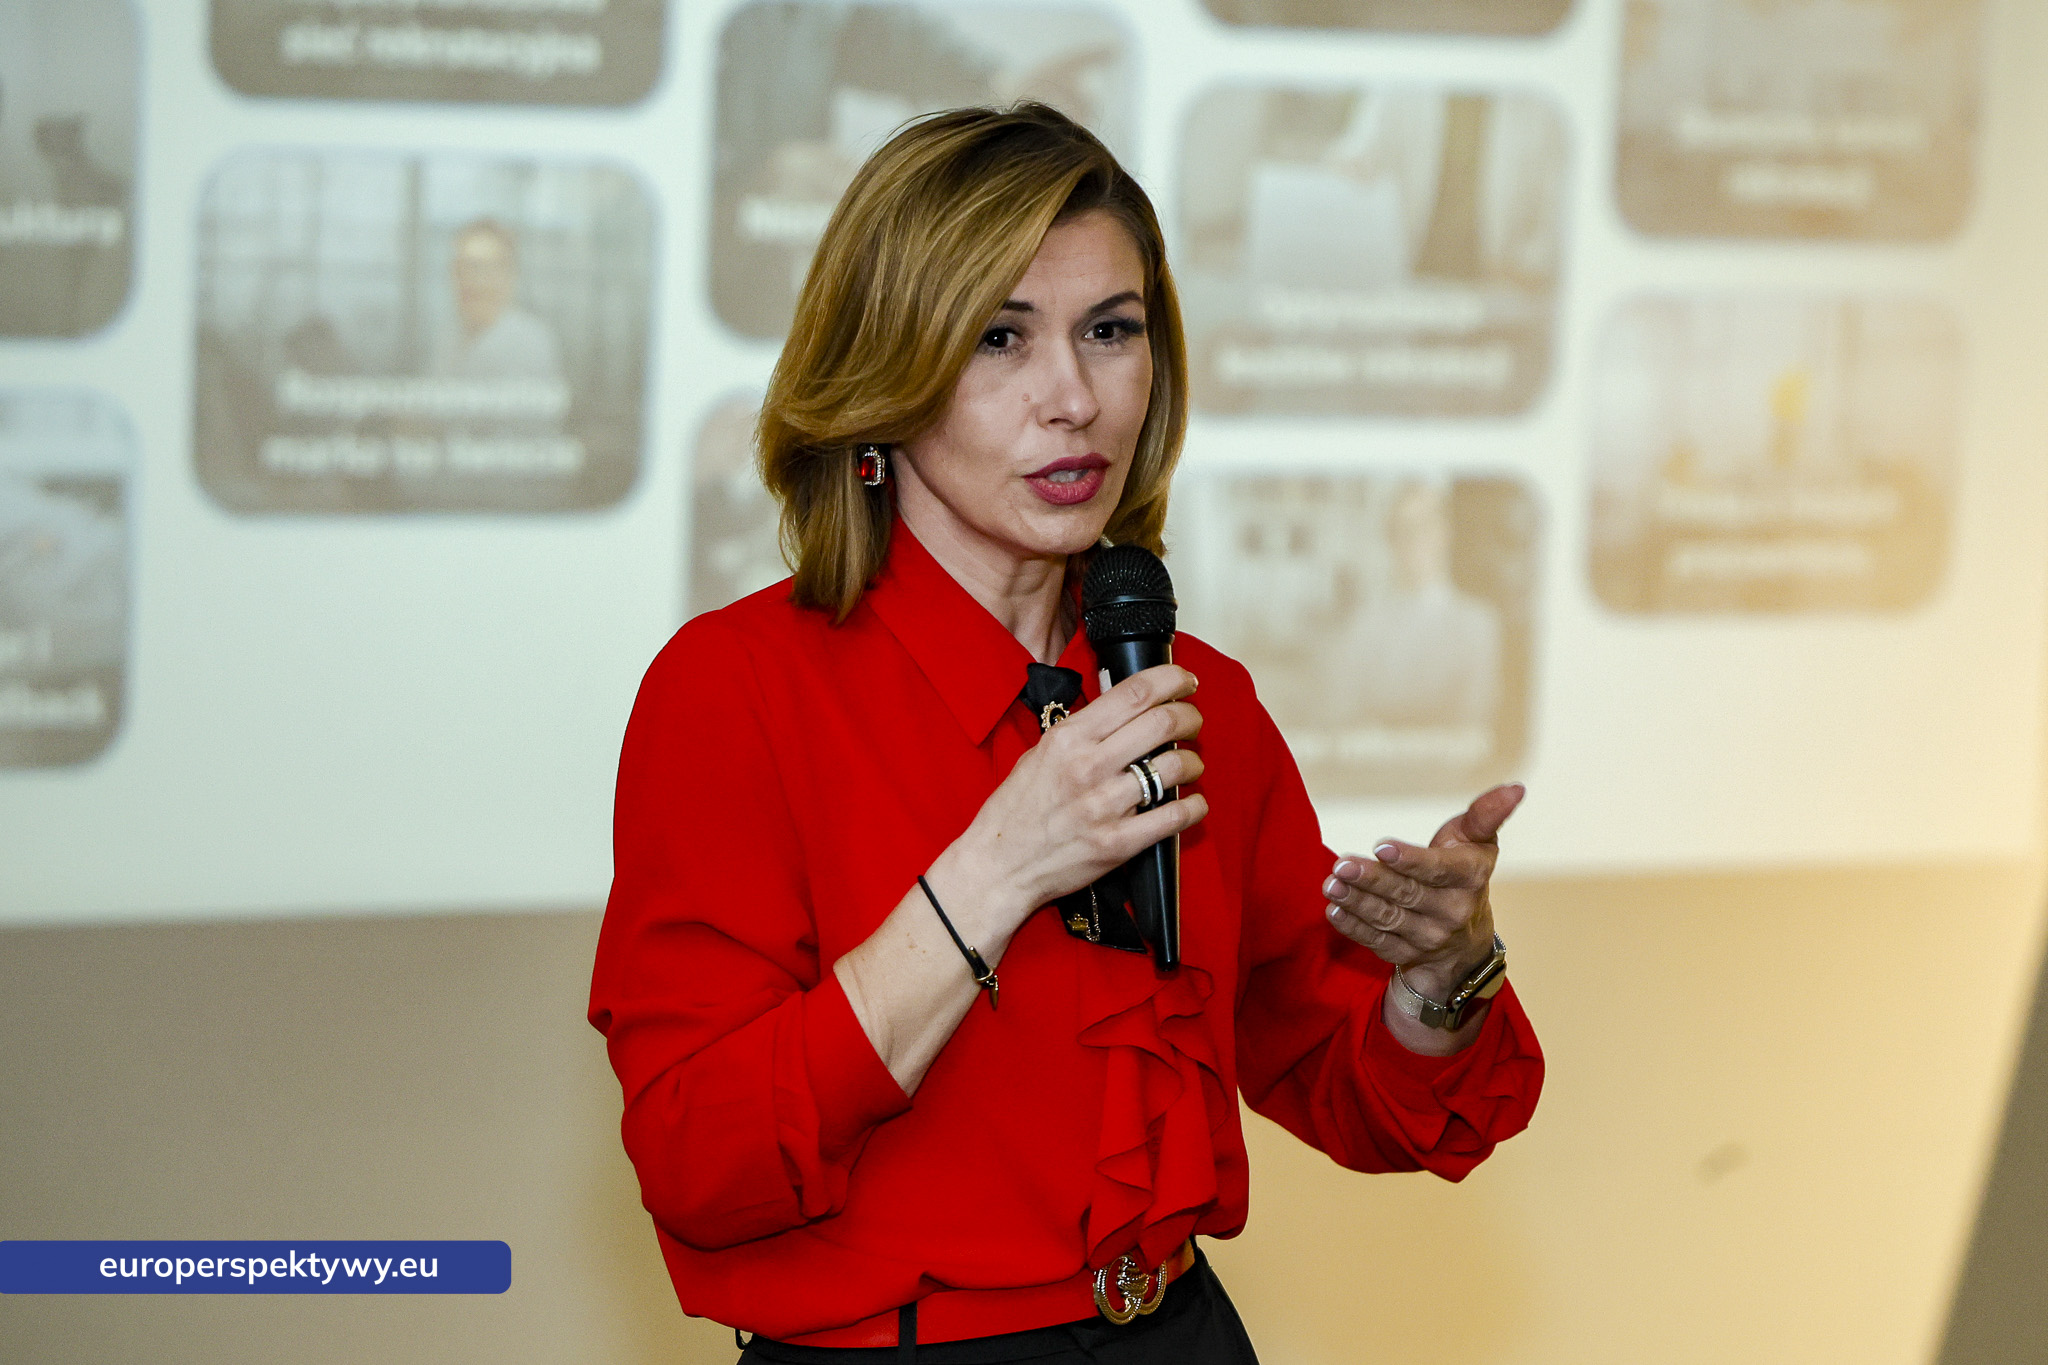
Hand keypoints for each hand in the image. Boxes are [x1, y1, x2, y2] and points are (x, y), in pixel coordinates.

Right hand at [949, 664, 1208, 937]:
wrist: (999, 865)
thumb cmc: (1017, 809)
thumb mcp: (1040, 753)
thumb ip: (1082, 731)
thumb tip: (1126, 711)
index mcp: (1068, 738)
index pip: (1135, 692)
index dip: (1172, 680)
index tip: (1185, 681)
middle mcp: (1088, 766)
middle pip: (1163, 722)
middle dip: (1190, 716)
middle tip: (1193, 721)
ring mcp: (1104, 806)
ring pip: (1174, 766)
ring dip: (1193, 761)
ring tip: (1190, 764)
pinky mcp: (1118, 843)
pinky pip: (1174, 816)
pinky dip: (1194, 805)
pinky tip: (1193, 802)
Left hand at [1321, 783, 1523, 1001]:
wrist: (1465, 940)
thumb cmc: (1464, 872)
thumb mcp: (1477, 841)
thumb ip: (1486, 814)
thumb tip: (1516, 787)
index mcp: (1470, 878)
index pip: (1439, 869)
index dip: (1411, 859)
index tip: (1381, 846)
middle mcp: (1453, 912)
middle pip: (1406, 894)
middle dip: (1372, 879)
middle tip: (1341, 864)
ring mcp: (1429, 938)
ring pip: (1388, 918)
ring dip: (1356, 901)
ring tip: (1331, 883)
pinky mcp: (1406, 954)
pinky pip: (1377, 941)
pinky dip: (1353, 926)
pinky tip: (1335, 909)